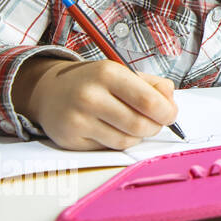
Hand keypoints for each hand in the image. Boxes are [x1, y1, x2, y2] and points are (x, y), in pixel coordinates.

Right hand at [14, 57, 178, 150]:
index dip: (167, 112)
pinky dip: (119, 141)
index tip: (170, 114)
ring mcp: (78, 119)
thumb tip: (171, 102)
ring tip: (133, 124)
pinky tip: (113, 129)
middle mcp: (90, 96)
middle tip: (154, 122)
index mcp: (108, 73)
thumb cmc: (94, 82)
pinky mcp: (70, 139)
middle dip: (155, 127)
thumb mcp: (123, 73)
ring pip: (127, 140)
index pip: (149, 102)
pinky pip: (109, 148)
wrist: (49, 91)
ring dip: (138, 136)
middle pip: (140, 125)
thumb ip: (153, 85)